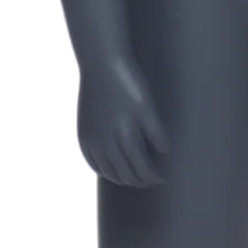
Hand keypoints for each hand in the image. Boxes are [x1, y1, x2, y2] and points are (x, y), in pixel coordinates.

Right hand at [78, 53, 168, 185]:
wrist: (101, 66)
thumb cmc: (128, 84)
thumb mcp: (147, 106)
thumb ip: (155, 132)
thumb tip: (164, 152)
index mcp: (125, 137)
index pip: (140, 168)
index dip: (152, 176)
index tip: (162, 179)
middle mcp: (106, 145)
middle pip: (124, 174)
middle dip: (139, 181)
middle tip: (150, 180)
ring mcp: (92, 141)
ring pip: (108, 172)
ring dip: (122, 179)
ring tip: (134, 178)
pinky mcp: (83, 135)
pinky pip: (94, 163)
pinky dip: (105, 171)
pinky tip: (112, 169)